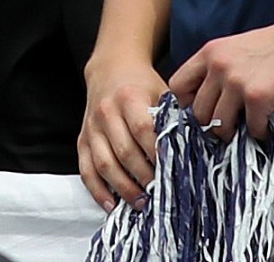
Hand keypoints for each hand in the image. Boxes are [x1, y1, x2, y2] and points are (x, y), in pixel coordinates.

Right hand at [79, 60, 168, 207]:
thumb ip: (173, 119)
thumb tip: (191, 151)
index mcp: (129, 97)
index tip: (174, 172)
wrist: (110, 68)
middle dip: (144, 177)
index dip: (158, 154)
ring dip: (124, 188)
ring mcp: (91, 128)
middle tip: (161, 194)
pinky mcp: (82, 139)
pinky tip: (112, 205)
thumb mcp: (161, 92)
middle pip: (125, 152)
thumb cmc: (142, 84)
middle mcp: (106, 112)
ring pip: (104, 164)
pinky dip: (97, 190)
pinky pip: (86, 169)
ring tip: (142, 204)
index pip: (143, 130)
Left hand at [168, 15, 273, 141]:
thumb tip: (208, 102)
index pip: (177, 85)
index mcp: (209, 53)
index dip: (187, 104)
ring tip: (244, 129)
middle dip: (211, 125)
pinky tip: (266, 126)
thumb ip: (217, 69)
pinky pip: (250, 128)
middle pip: (197, 111)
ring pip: (218, 124)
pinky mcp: (259, 96)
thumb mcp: (235, 49)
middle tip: (227, 127)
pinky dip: (258, 132)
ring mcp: (237, 81)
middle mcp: (218, 66)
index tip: (203, 111)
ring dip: (232, 133)